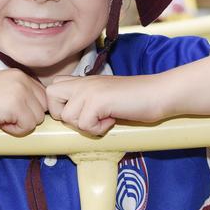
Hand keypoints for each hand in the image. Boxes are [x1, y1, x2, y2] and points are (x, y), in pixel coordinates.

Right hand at [0, 69, 47, 135]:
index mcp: (20, 74)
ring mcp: (21, 91)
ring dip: (20, 124)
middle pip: (43, 108)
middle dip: (27, 117)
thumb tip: (38, 111)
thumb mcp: (0, 88)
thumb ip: (19, 93)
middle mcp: (23, 79)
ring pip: (38, 118)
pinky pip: (28, 127)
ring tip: (0, 118)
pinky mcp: (16, 105)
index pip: (42, 97)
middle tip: (3, 115)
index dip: (29, 109)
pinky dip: (15, 131)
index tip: (10, 111)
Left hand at [46, 75, 166, 135]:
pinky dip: (99, 129)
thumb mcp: (104, 97)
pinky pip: (85, 124)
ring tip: (106, 118)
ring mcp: (89, 90)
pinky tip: (113, 119)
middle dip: (64, 114)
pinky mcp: (98, 100)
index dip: (61, 106)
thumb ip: (86, 101)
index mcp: (83, 81)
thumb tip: (70, 120)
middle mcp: (82, 82)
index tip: (82, 114)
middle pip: (50, 96)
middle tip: (87, 117)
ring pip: (68, 117)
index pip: (52, 88)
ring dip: (87, 125)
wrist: (158, 94)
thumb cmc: (134, 100)